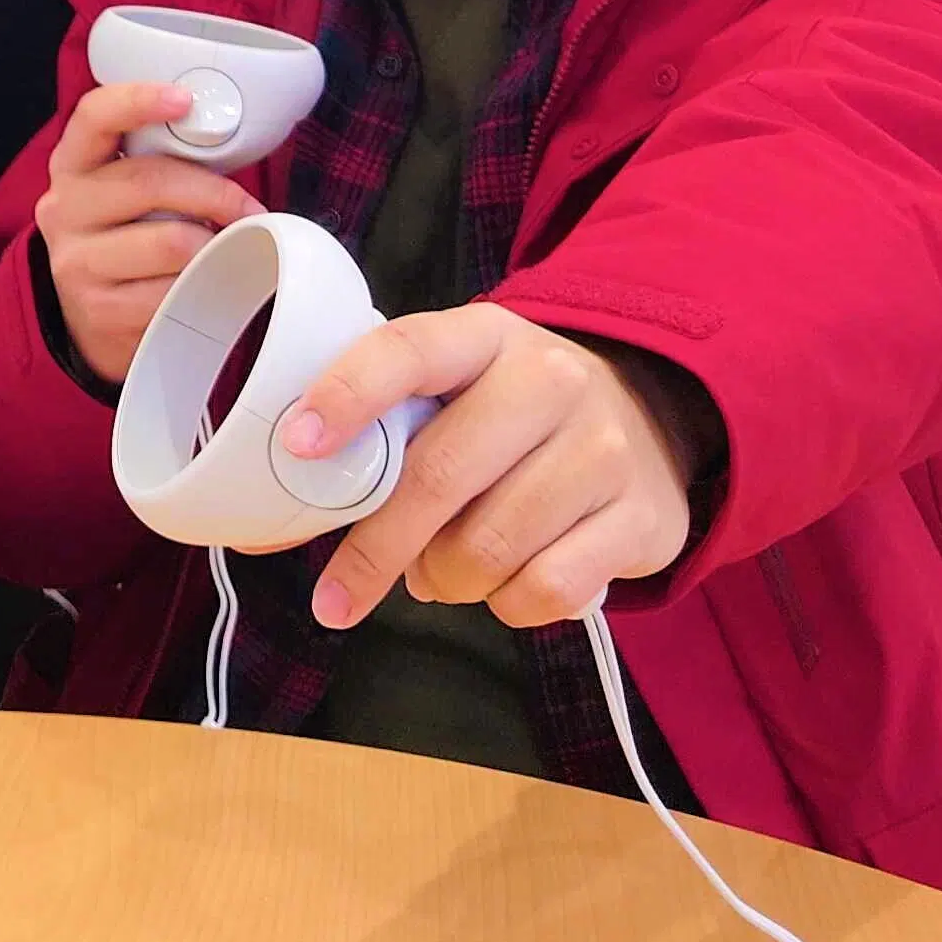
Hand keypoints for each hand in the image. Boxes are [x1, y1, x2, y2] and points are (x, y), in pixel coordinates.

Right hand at [33, 80, 258, 385]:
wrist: (94, 317)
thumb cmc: (128, 237)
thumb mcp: (127, 191)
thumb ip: (161, 161)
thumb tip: (231, 145)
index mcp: (72, 164)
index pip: (93, 117)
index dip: (137, 100)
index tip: (184, 100)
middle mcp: (63, 208)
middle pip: (150, 182)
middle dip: (216, 193)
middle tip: (250, 209)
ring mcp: (77, 262)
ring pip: (172, 242)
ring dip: (214, 246)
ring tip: (224, 249)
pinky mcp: (100, 310)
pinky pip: (174, 292)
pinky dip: (203, 286)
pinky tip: (204, 284)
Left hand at [281, 304, 702, 632]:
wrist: (653, 420)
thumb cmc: (517, 416)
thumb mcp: (457, 392)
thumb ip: (386, 434)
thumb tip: (287, 523)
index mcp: (486, 337)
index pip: (407, 351)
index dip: (347, 394)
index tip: (298, 444)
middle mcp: (550, 381)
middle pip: (438, 477)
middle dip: (375, 550)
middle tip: (337, 597)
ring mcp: (603, 449)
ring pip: (486, 549)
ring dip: (443, 581)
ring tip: (441, 573)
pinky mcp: (640, 518)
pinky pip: (545, 591)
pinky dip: (506, 605)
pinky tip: (506, 583)